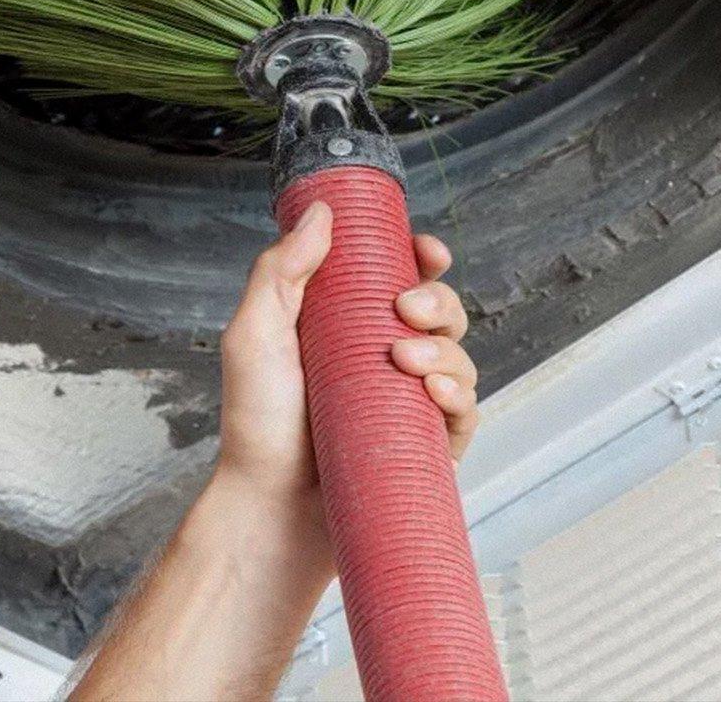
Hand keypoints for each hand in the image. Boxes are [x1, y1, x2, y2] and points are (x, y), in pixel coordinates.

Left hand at [209, 200, 479, 569]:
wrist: (268, 507)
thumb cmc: (255, 425)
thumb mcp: (255, 334)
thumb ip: (281, 270)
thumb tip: (322, 212)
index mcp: (347, 325)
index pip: (399, 278)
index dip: (421, 258)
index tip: (426, 250)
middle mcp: (382, 359)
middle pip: (439, 311)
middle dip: (437, 299)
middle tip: (406, 309)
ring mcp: (407, 403)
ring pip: (459, 356)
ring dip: (447, 347)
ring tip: (406, 359)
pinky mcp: (426, 446)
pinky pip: (464, 413)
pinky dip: (460, 395)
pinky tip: (436, 391)